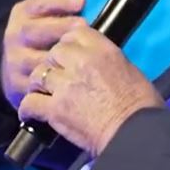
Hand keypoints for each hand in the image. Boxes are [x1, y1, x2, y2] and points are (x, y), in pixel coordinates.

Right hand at [0, 0, 88, 107]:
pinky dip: (51, 84)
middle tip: (83, 26)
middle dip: (59, 28)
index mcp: (23, 12)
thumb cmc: (44, 32)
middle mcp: (15, 35)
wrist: (17, 72)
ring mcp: (15, 61)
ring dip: (56, 57)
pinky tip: (69, 80)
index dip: (60, 0)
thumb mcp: (51, 8)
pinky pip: (35, 85)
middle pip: (36, 31)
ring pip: (35, 59)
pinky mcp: (18, 86)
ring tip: (78, 54)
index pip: (40, 3)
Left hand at [19, 26, 162, 155]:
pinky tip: (31, 112)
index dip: (70, 44)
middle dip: (54, 63)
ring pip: (38, 74)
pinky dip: (28, 108)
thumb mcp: (130, 72)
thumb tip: (97, 65)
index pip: (75, 33)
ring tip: (42, 93)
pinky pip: (30, 102)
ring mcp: (66, 85)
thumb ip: (107, 62)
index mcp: (103, 50)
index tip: (70, 55)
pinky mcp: (56, 109)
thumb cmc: (141, 109)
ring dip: (39, 84)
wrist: (135, 135)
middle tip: (57, 78)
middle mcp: (81, 62)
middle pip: (54, 52)